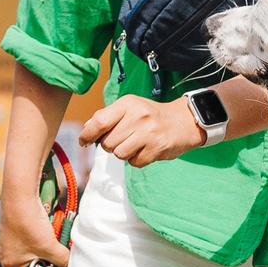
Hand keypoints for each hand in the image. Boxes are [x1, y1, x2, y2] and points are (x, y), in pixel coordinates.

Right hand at [0, 198, 69, 266]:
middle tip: (59, 263)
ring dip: (43, 251)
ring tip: (54, 246)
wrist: (19, 193)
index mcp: (9, 265)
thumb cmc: (30, 223)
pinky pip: (27, 240)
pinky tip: (47, 232)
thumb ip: (62, 261)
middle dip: (44, 266)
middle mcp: (4, 254)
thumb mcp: (50, 247)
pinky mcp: (11, 228)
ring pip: (29, 253)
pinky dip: (39, 239)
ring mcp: (6, 240)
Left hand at [79, 95, 205, 166]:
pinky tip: (146, 149)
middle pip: (108, 143)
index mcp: (128, 104)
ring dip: (123, 153)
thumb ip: (107, 117)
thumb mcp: (130, 108)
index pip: (99, 121)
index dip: (87, 135)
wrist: (184, 121)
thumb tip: (86, 130)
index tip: (83, 142)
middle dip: (110, 145)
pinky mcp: (157, 148)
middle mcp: (138, 116)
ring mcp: (149, 133)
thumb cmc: (151, 116)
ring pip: (119, 154)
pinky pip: (134, 162)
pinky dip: (137, 159)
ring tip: (135, 144)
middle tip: (123, 139)